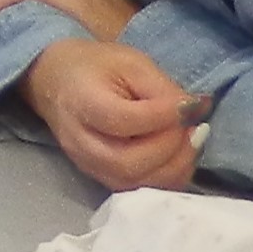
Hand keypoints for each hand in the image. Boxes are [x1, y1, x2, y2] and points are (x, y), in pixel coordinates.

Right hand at [21, 39, 200, 190]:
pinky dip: (166, 176)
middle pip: (129, 162)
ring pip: (135, 182)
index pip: (124, 120)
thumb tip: (197, 110)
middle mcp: (81, 143)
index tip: (194, 104)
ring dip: (174, 166)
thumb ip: (163, 89)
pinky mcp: (99, 177)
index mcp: (83, 103)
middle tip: (194, 127)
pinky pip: (137, 188)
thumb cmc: (96, 67)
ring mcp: (88, 165)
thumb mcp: (131, 63)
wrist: (55, 82)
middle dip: (171, 148)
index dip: (165, 116)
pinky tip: (179, 155)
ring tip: (191, 141)